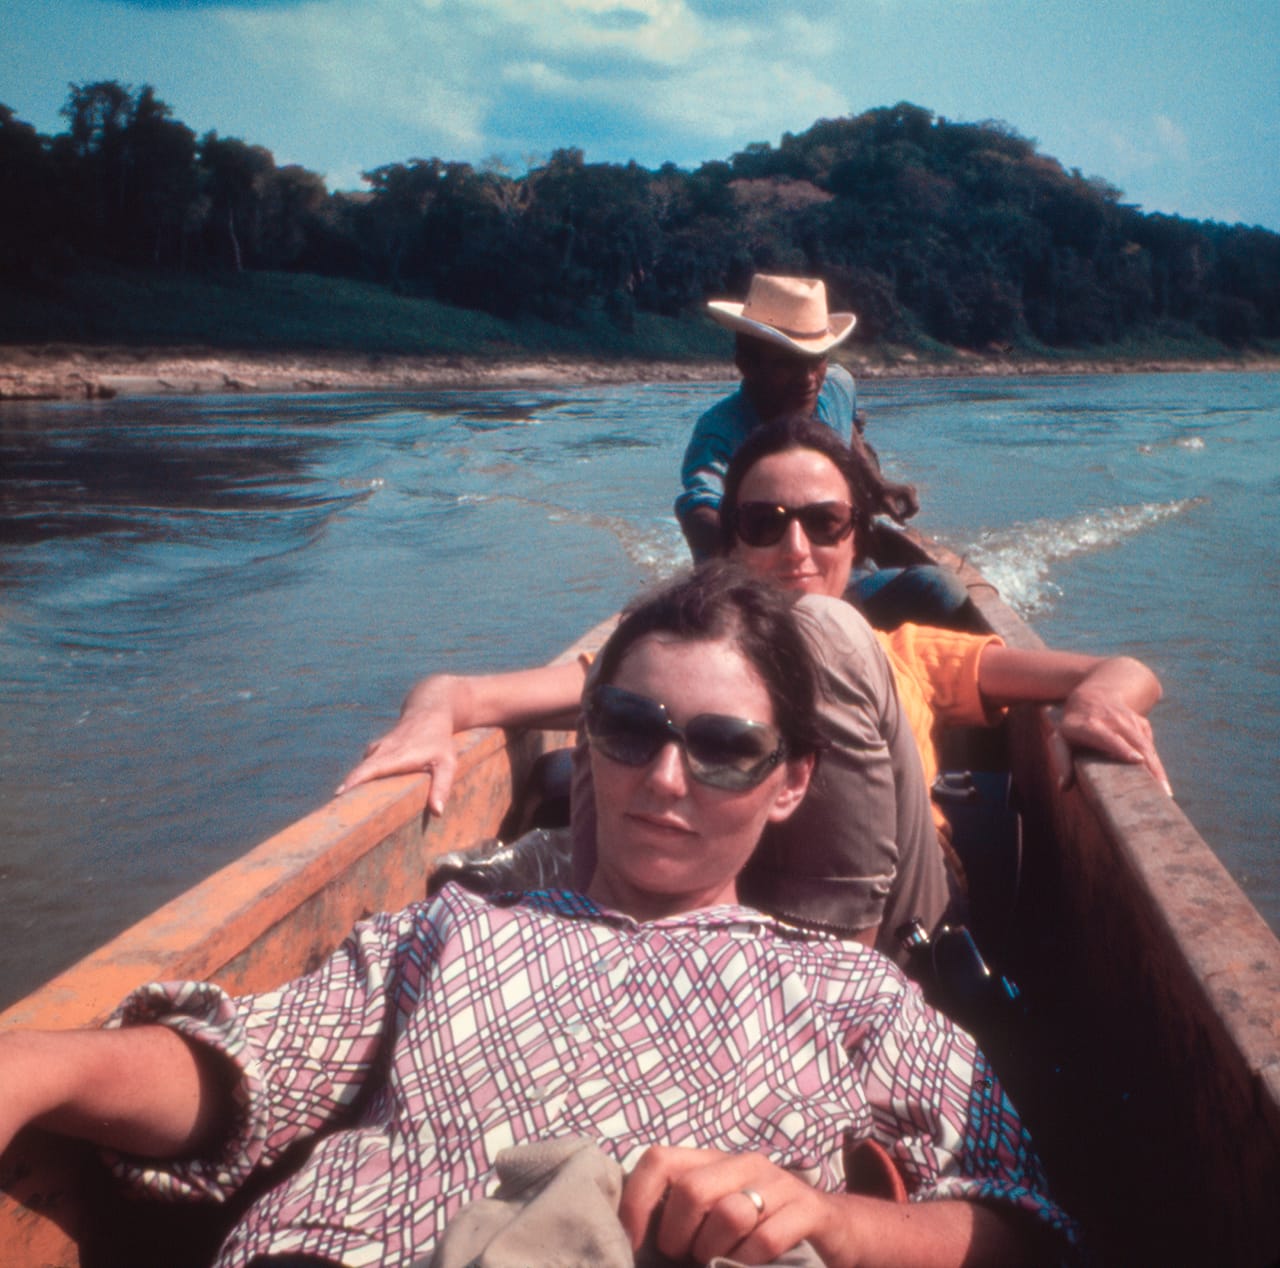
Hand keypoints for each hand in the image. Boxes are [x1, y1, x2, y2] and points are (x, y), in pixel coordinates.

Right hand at [335, 707, 458, 812]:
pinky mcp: (374, 751)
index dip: (353, 782)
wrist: (428, 712)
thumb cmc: (439, 741)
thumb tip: (437, 812)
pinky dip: (359, 779)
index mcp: (396, 756)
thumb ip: (442, 786)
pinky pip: (363, 767)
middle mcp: (381, 752)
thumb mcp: (448, 763)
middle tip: (336, 813)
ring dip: (353, 787)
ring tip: (347, 810)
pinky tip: (360, 795)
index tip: (339, 797)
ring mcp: (376, 750)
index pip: (369, 770)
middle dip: (347, 791)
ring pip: (360, 770)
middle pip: (358, 772)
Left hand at [619, 1145, 851, 1265]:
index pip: (659, 1160)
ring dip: (716, 1252)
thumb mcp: (718, 1211)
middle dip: (679, 1236)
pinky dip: (749, 1262)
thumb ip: (682, 1212)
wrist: (836, 1229)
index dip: (636, 1201)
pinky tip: (750, 1265)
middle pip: (691, 1190)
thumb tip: (630, 1237)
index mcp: (714, 1159)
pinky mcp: (808, 1209)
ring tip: (721, 1261)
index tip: (632, 1242)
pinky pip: (765, 1239)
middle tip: (688, 1256)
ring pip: (729, 1214)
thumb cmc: (762, 1226)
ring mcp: (778, 1184)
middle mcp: (744, 1163)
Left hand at [1055, 686, 1172, 795]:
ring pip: (1147, 745)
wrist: (1094, 696)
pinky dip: (1157, 764)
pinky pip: (1151, 746)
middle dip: (1149, 765)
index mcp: (1090, 725)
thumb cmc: (1073, 726)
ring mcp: (1130, 721)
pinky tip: (1162, 783)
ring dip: (1157, 768)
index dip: (1122, 747)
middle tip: (1159, 790)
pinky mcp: (1142, 724)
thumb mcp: (1060, 738)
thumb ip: (1061, 760)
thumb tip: (1064, 787)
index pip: (1108, 736)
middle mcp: (1113, 720)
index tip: (1137, 760)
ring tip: (1165, 792)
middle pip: (1135, 743)